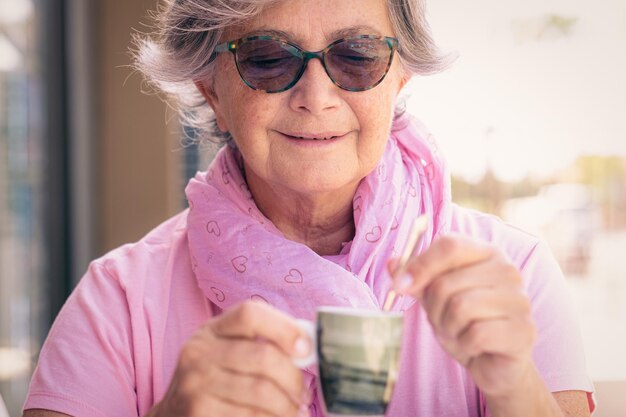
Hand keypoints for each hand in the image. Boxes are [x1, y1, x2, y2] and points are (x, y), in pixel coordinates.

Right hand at [147, 301, 310, 416]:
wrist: (173, 416)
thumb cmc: (214, 381)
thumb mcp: (226, 352)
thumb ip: (261, 344)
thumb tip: (308, 347)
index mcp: (211, 330)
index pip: (250, 314)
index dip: (284, 328)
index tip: (305, 348)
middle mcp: (198, 352)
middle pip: (264, 356)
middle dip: (294, 379)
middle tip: (304, 394)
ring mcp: (196, 384)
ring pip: (262, 392)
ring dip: (288, 406)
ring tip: (294, 410)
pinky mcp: (199, 412)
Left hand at [390, 235, 536, 396]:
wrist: (494, 362)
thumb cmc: (464, 323)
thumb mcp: (434, 298)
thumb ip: (416, 278)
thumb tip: (393, 263)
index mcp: (486, 253)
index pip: (449, 245)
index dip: (419, 265)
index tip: (400, 285)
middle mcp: (507, 270)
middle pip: (446, 282)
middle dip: (434, 308)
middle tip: (443, 320)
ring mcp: (519, 300)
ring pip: (460, 307)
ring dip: (449, 327)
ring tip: (459, 332)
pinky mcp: (524, 330)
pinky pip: (476, 334)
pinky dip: (465, 345)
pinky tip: (475, 346)